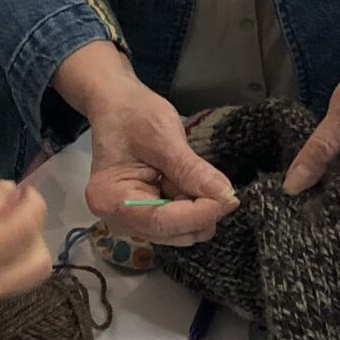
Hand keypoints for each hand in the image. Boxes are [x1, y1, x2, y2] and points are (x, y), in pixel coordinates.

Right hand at [55, 42, 236, 246]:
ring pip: (177, 231)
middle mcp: (116, 218)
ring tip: (199, 178)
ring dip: (197, 210)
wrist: (118, 107)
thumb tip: (226, 196)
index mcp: (110, 198)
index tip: (229, 199)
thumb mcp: (164, 137)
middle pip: (170, 232)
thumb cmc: (133, 115)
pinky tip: (190, 184)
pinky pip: (176, 222)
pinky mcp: (144, 217)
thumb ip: (192, 170)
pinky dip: (191, 207)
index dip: (198, 214)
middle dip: (200, 214)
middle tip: (224, 189)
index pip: (161, 221)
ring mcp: (130, 220)